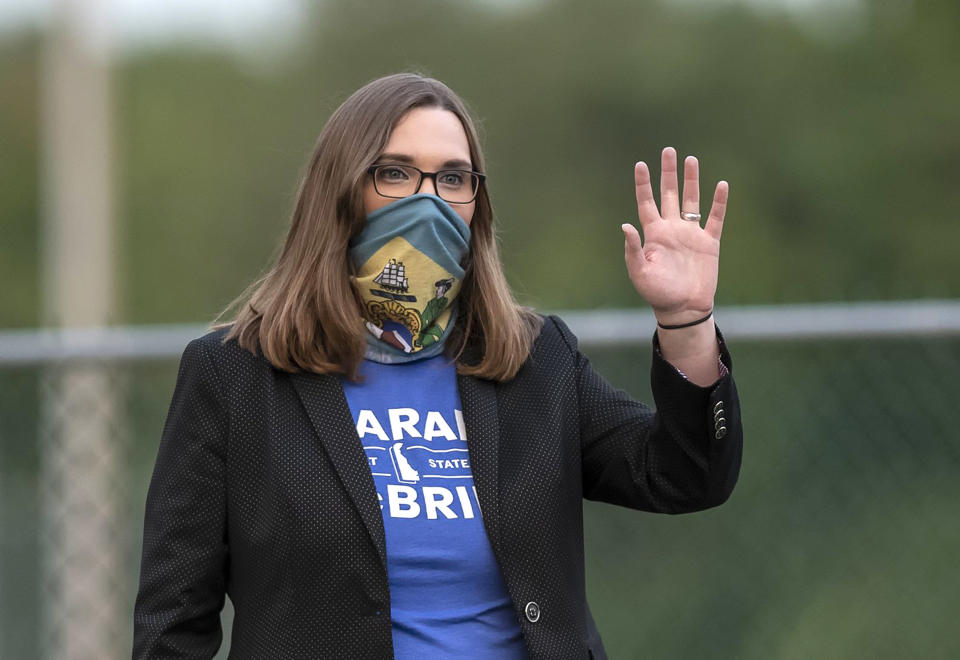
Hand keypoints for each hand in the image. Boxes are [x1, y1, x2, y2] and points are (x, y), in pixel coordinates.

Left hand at [622, 147, 727, 325]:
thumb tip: (625, 225)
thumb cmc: (657, 293)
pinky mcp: (709, 243)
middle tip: (668, 150)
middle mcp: (672, 229)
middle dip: (668, 173)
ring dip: (691, 180)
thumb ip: (633, 249)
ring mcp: (691, 234)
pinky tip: (721, 185)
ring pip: (691, 200)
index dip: (643, 183)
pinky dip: (719, 202)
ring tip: (691, 159)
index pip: (646, 202)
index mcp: (653, 234)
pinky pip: (715, 218)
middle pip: (669, 194)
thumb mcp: (639, 272)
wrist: (683, 308)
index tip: (640, 164)